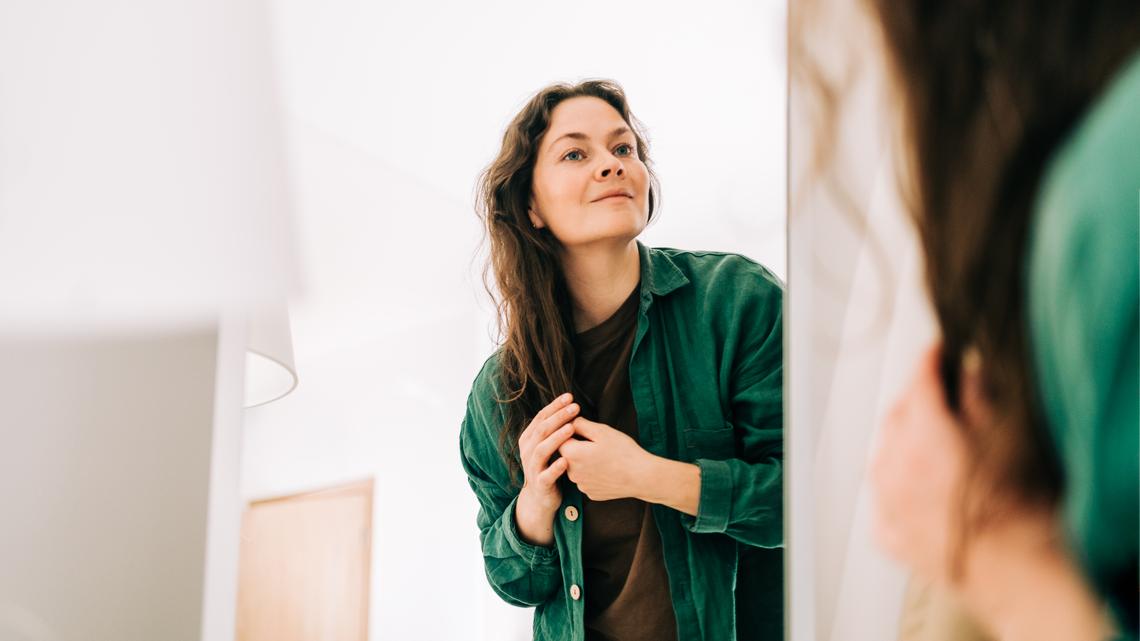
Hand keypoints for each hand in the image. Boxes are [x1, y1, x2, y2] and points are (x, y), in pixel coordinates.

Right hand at [515, 393, 578, 545]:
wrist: (540, 498)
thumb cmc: (548, 466)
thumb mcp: (546, 446)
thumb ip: (553, 429)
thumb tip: (569, 405)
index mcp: (528, 439)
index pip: (541, 417)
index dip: (554, 406)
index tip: (570, 396)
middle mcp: (528, 451)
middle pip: (541, 430)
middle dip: (558, 417)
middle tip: (575, 407)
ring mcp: (532, 468)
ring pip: (542, 450)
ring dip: (556, 438)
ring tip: (571, 428)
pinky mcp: (540, 484)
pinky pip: (547, 475)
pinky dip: (556, 467)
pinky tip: (566, 460)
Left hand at [557, 417, 653, 500]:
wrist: (641, 477)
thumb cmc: (623, 452)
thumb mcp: (602, 431)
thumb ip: (581, 424)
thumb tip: (571, 421)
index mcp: (572, 454)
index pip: (560, 439)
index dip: (570, 431)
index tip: (581, 428)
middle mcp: (572, 472)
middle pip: (568, 455)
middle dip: (578, 447)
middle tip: (597, 442)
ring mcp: (582, 485)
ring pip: (578, 468)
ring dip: (585, 461)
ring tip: (605, 456)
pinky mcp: (591, 493)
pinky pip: (587, 480)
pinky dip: (593, 474)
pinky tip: (607, 469)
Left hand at [873, 345, 1111, 639]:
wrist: (1017, 576)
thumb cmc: (1020, 511)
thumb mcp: (1008, 438)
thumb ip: (979, 398)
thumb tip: (967, 370)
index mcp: (923, 433)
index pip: (919, 381)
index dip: (931, 361)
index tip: (939, 352)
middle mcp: (894, 464)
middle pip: (896, 417)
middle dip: (916, 402)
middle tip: (940, 399)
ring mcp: (886, 502)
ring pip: (883, 457)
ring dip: (902, 445)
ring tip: (931, 447)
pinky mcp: (888, 536)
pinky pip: (883, 501)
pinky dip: (896, 490)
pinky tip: (920, 491)